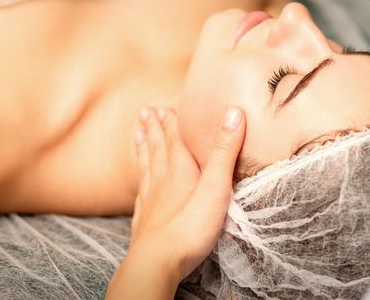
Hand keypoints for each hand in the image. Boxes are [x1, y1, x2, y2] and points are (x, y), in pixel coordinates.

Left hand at [130, 106, 244, 280]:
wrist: (157, 262)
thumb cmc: (191, 225)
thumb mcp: (216, 185)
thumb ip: (224, 151)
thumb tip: (233, 112)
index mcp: (179, 170)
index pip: (174, 139)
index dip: (170, 122)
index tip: (163, 107)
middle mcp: (161, 180)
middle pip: (157, 149)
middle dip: (153, 130)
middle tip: (146, 112)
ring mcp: (150, 201)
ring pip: (146, 168)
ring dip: (143, 149)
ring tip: (136, 135)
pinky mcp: (145, 220)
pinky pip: (141, 193)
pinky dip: (140, 181)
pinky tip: (140, 183)